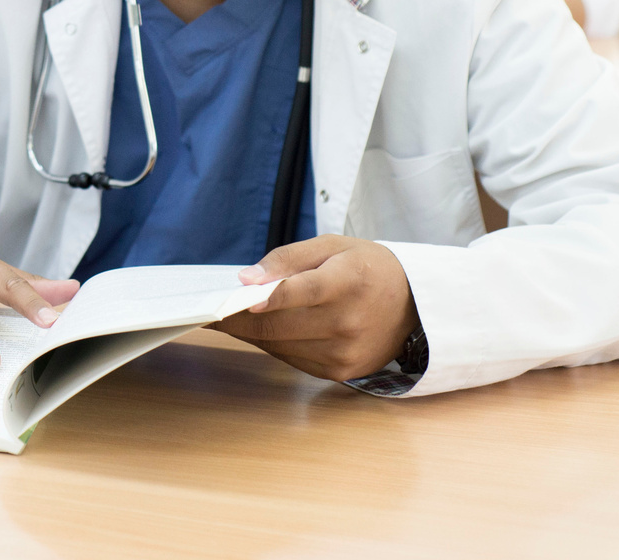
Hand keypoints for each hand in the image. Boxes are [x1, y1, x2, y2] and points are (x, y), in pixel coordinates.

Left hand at [213, 235, 417, 379]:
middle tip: (204, 309)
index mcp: (348, 282)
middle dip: (235, 318)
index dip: (266, 296)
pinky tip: (261, 327)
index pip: (301, 291)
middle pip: (278, 325)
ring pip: (278, 345)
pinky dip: (272, 343)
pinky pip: (290, 357)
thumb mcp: (332, 246)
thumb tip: (247, 278)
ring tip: (225, 315)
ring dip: (249, 331)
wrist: (414, 306)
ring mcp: (343, 353)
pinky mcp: (339, 372)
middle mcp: (347, 322)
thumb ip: (288, 259)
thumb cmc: (367, 268)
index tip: (233, 296)